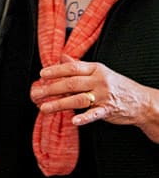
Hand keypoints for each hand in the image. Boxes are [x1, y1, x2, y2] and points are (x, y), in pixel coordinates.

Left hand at [31, 54, 158, 141]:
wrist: (140, 100)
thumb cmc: (117, 85)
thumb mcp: (99, 71)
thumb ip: (80, 65)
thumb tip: (62, 57)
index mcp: (96, 68)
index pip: (72, 67)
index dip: (56, 70)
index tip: (42, 74)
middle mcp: (99, 80)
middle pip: (71, 83)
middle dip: (51, 88)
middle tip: (37, 93)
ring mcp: (103, 96)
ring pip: (77, 99)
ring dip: (59, 104)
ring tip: (44, 108)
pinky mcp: (108, 110)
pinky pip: (94, 114)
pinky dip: (83, 118)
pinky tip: (73, 120)